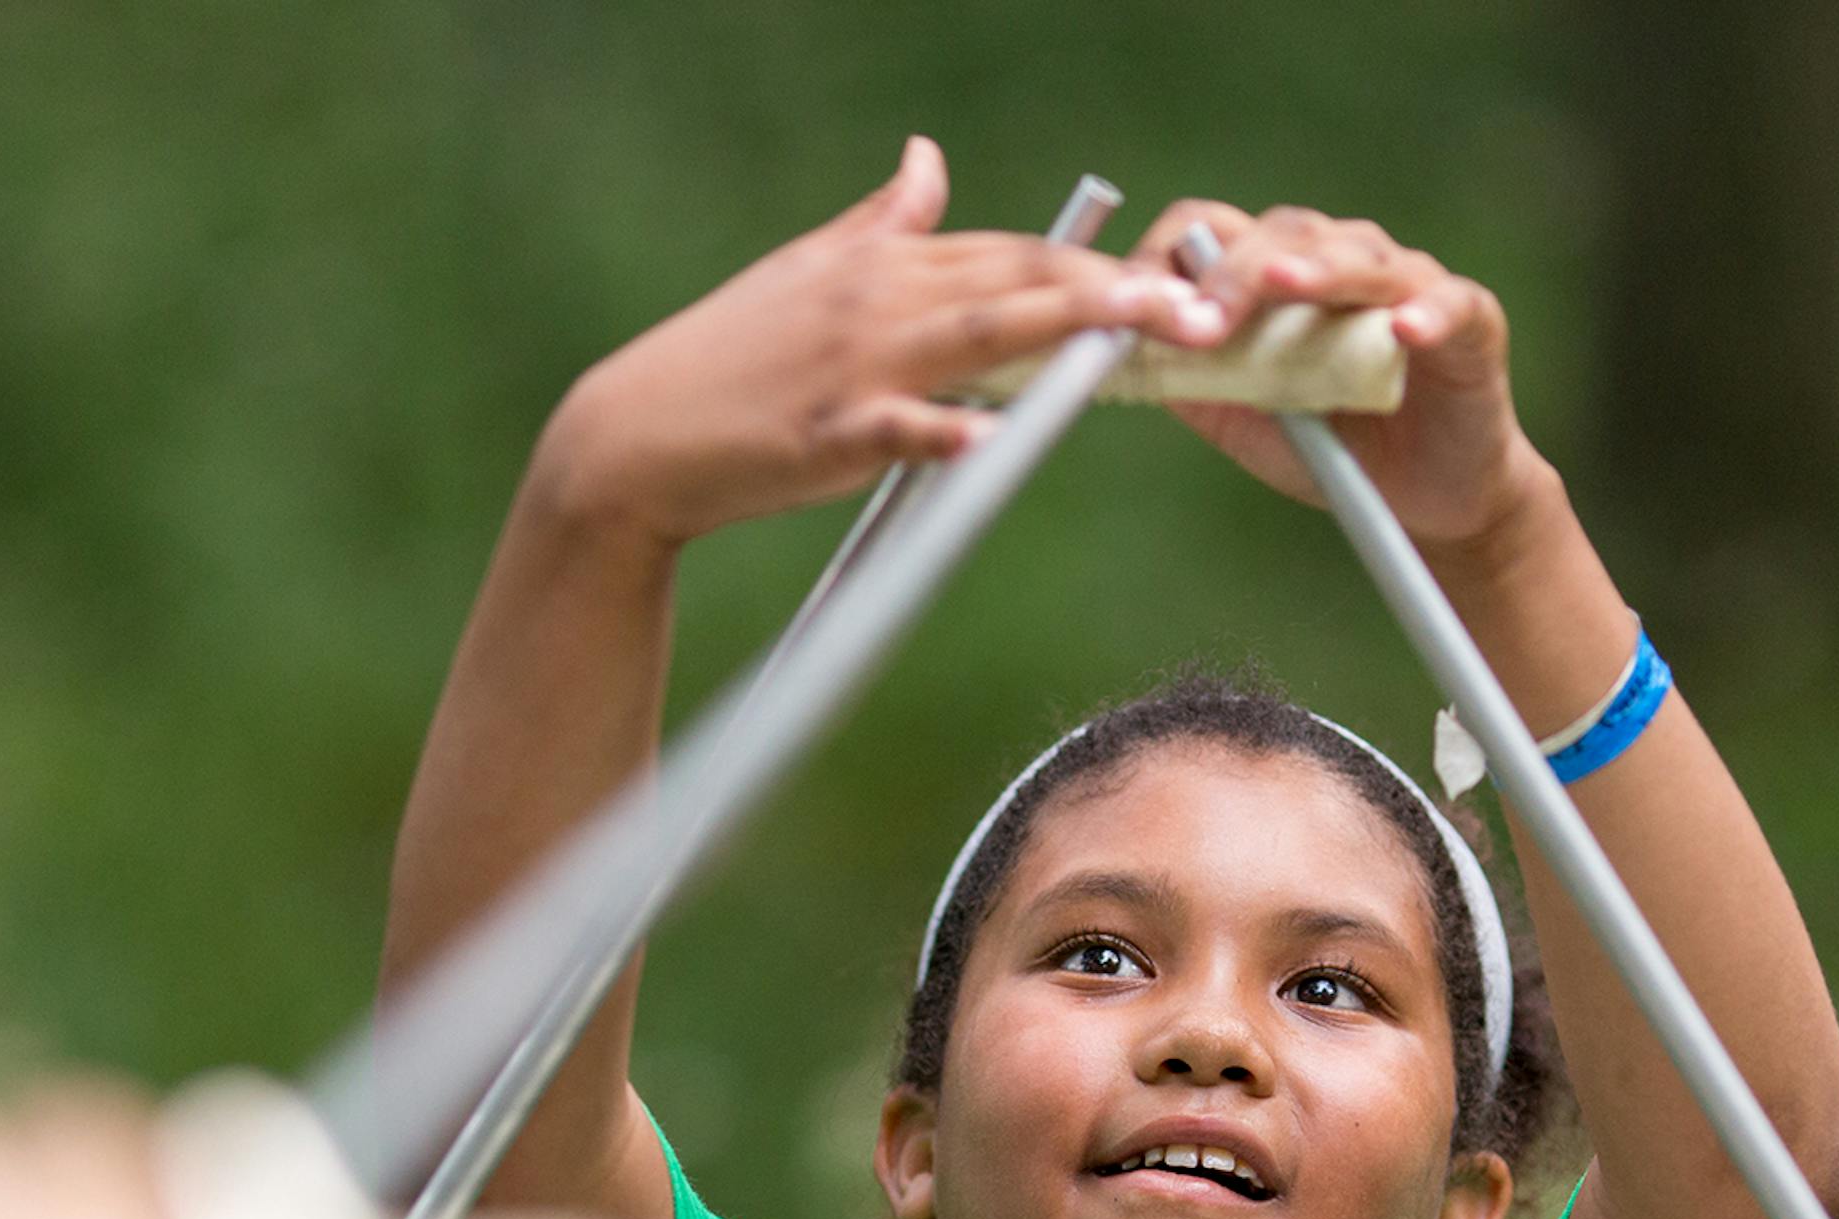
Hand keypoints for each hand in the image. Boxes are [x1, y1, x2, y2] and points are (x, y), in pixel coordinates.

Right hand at [536, 136, 1229, 549]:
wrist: (637, 432)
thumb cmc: (729, 359)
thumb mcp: (808, 271)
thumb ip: (881, 221)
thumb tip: (927, 159)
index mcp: (884, 265)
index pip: (1013, 254)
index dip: (1099, 265)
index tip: (1177, 279)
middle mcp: (880, 300)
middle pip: (1017, 283)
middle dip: (1114, 291)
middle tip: (1201, 304)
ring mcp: (854, 365)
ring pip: (976, 335)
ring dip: (1062, 331)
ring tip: (1135, 331)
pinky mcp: (823, 434)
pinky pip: (894, 429)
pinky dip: (939, 431)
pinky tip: (986, 440)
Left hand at [1129, 201, 1549, 551]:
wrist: (1428, 503)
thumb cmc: (1337, 452)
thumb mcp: (1251, 423)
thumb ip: (1200, 384)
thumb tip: (1123, 354)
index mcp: (1283, 281)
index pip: (1221, 235)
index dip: (1174, 259)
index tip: (1134, 306)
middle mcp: (1344, 266)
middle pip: (1285, 235)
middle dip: (1237, 272)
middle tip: (1204, 316)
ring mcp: (1409, 287)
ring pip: (1361, 257)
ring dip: (1320, 271)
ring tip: (1286, 284)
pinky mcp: (1470, 323)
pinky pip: (1450, 307)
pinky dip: (1427, 315)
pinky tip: (1405, 330)